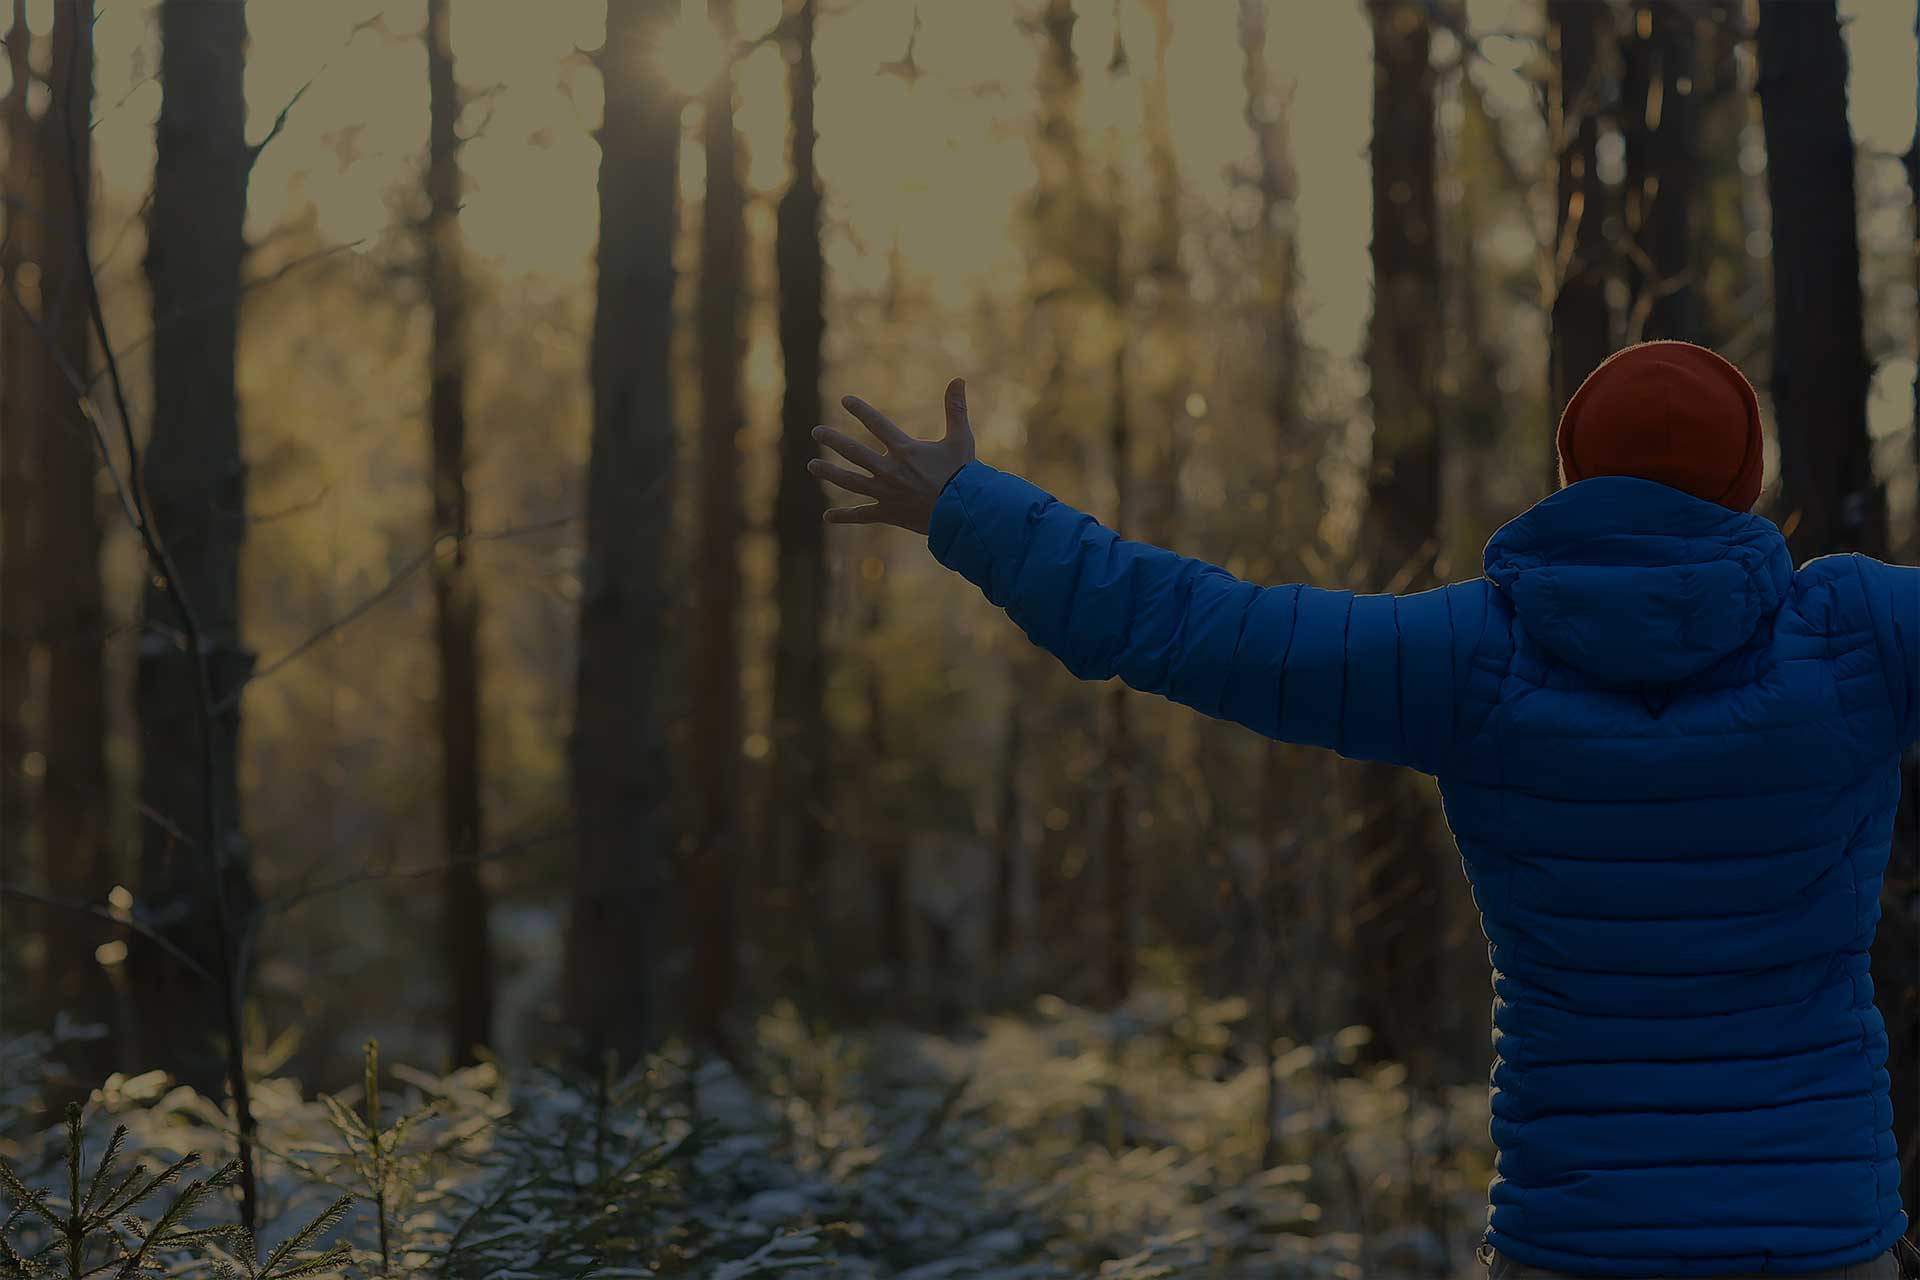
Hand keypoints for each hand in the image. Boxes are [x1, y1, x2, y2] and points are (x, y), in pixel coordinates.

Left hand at [809, 377, 977, 534]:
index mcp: (905, 450)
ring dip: (830, 473)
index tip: (845, 400)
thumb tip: (959, 379)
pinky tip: (828, 517)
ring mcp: (886, 493)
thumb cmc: (963, 474)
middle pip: (854, 453)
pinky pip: (863, 515)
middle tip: (816, 431)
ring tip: (812, 466)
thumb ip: (956, 409)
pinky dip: (845, 516)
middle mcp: (889, 471)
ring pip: (851, 482)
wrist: (964, 512)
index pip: (877, 424)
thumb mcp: (961, 438)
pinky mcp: (888, 513)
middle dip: (833, 441)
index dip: (860, 410)